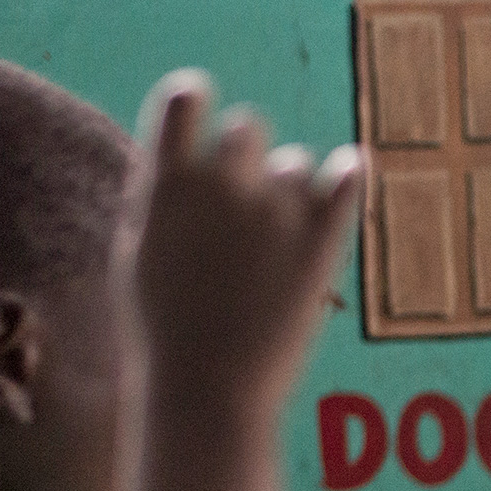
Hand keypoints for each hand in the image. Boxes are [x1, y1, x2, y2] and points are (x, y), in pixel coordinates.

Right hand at [124, 69, 363, 407]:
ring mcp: (276, 211)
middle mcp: (222, 185)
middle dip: (244, 156)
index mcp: (168, 184)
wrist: (208, 392)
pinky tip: (351, 170)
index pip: (184, 98)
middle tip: (240, 204)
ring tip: (270, 247)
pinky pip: (346, 180)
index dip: (193, 99)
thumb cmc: (165, 332)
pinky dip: (348, 174)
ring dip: (287, 190)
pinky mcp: (321, 241)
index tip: (198, 107)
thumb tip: (184, 149)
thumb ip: (162, 195)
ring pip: (293, 164)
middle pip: (247, 127)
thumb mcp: (140, 254)